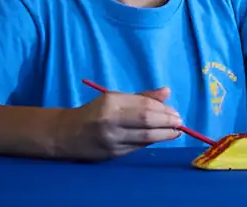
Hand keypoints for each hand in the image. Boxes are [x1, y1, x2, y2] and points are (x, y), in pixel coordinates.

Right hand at [54, 87, 182, 160]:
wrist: (67, 134)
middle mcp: (110, 121)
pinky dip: (152, 141)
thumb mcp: (115, 98)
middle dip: (167, 122)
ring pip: (145, 137)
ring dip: (165, 135)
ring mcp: (111, 139)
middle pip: (147, 121)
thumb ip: (142, 96)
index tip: (175, 111)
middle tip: (180, 122)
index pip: (144, 106)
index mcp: (111, 103)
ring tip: (176, 131)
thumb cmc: (95, 112)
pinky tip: (161, 137)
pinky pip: (138, 146)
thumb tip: (167, 92)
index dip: (163, 109)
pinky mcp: (112, 154)